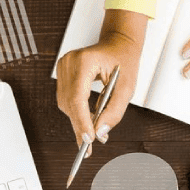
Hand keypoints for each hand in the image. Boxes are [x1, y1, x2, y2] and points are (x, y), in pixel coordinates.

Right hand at [56, 9, 144, 155]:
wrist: (117, 43)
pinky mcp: (62, 74)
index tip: (88, 140)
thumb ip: (114, 112)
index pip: (77, 98)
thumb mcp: (127, 87)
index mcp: (84, 61)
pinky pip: (66, 100)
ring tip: (92, 134)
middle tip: (90, 146)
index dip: (81, 122)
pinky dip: (76, 113)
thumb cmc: (123, 60)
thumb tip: (100, 133)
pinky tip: (87, 121)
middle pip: (69, 104)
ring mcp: (62, 68)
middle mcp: (69, 63)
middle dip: (80, 126)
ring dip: (78, 121)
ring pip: (66, 105)